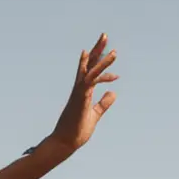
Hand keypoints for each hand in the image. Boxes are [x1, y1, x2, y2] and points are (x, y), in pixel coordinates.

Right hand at [46, 36, 117, 154]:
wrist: (65, 143)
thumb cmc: (76, 132)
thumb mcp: (95, 115)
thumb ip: (103, 103)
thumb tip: (113, 93)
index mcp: (82, 93)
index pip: (90, 72)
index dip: (99, 62)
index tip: (112, 56)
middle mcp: (79, 89)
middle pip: (88, 64)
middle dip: (97, 50)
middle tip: (104, 35)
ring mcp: (79, 92)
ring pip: (90, 70)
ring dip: (101, 58)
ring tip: (113, 49)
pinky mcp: (81, 97)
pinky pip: (92, 79)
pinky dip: (101, 71)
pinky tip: (112, 67)